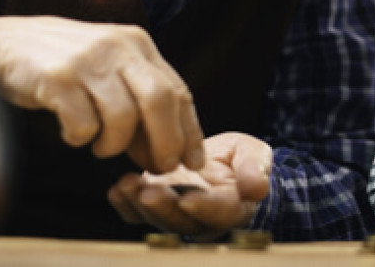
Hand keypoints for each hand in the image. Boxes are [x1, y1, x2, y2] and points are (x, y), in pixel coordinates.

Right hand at [0, 15, 204, 172]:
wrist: (1, 41)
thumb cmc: (61, 62)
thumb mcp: (108, 67)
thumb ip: (138, 98)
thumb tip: (165, 149)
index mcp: (137, 44)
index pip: (178, 91)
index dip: (190, 131)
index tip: (192, 161)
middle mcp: (117, 47)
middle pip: (160, 101)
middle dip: (165, 142)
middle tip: (156, 166)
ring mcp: (87, 61)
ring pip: (123, 117)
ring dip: (115, 144)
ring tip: (100, 146)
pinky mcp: (56, 78)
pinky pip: (83, 124)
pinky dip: (80, 138)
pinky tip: (72, 133)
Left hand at [107, 132, 273, 237]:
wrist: (220, 161)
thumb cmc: (241, 159)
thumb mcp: (255, 154)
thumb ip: (255, 168)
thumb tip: (256, 189)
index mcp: (232, 206)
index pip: (221, 212)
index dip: (205, 208)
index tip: (189, 199)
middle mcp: (202, 217)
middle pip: (182, 221)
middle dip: (164, 208)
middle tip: (148, 193)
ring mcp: (177, 214)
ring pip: (157, 219)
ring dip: (140, 205)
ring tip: (127, 185)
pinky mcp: (157, 206)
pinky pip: (138, 214)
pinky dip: (125, 206)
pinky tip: (117, 190)